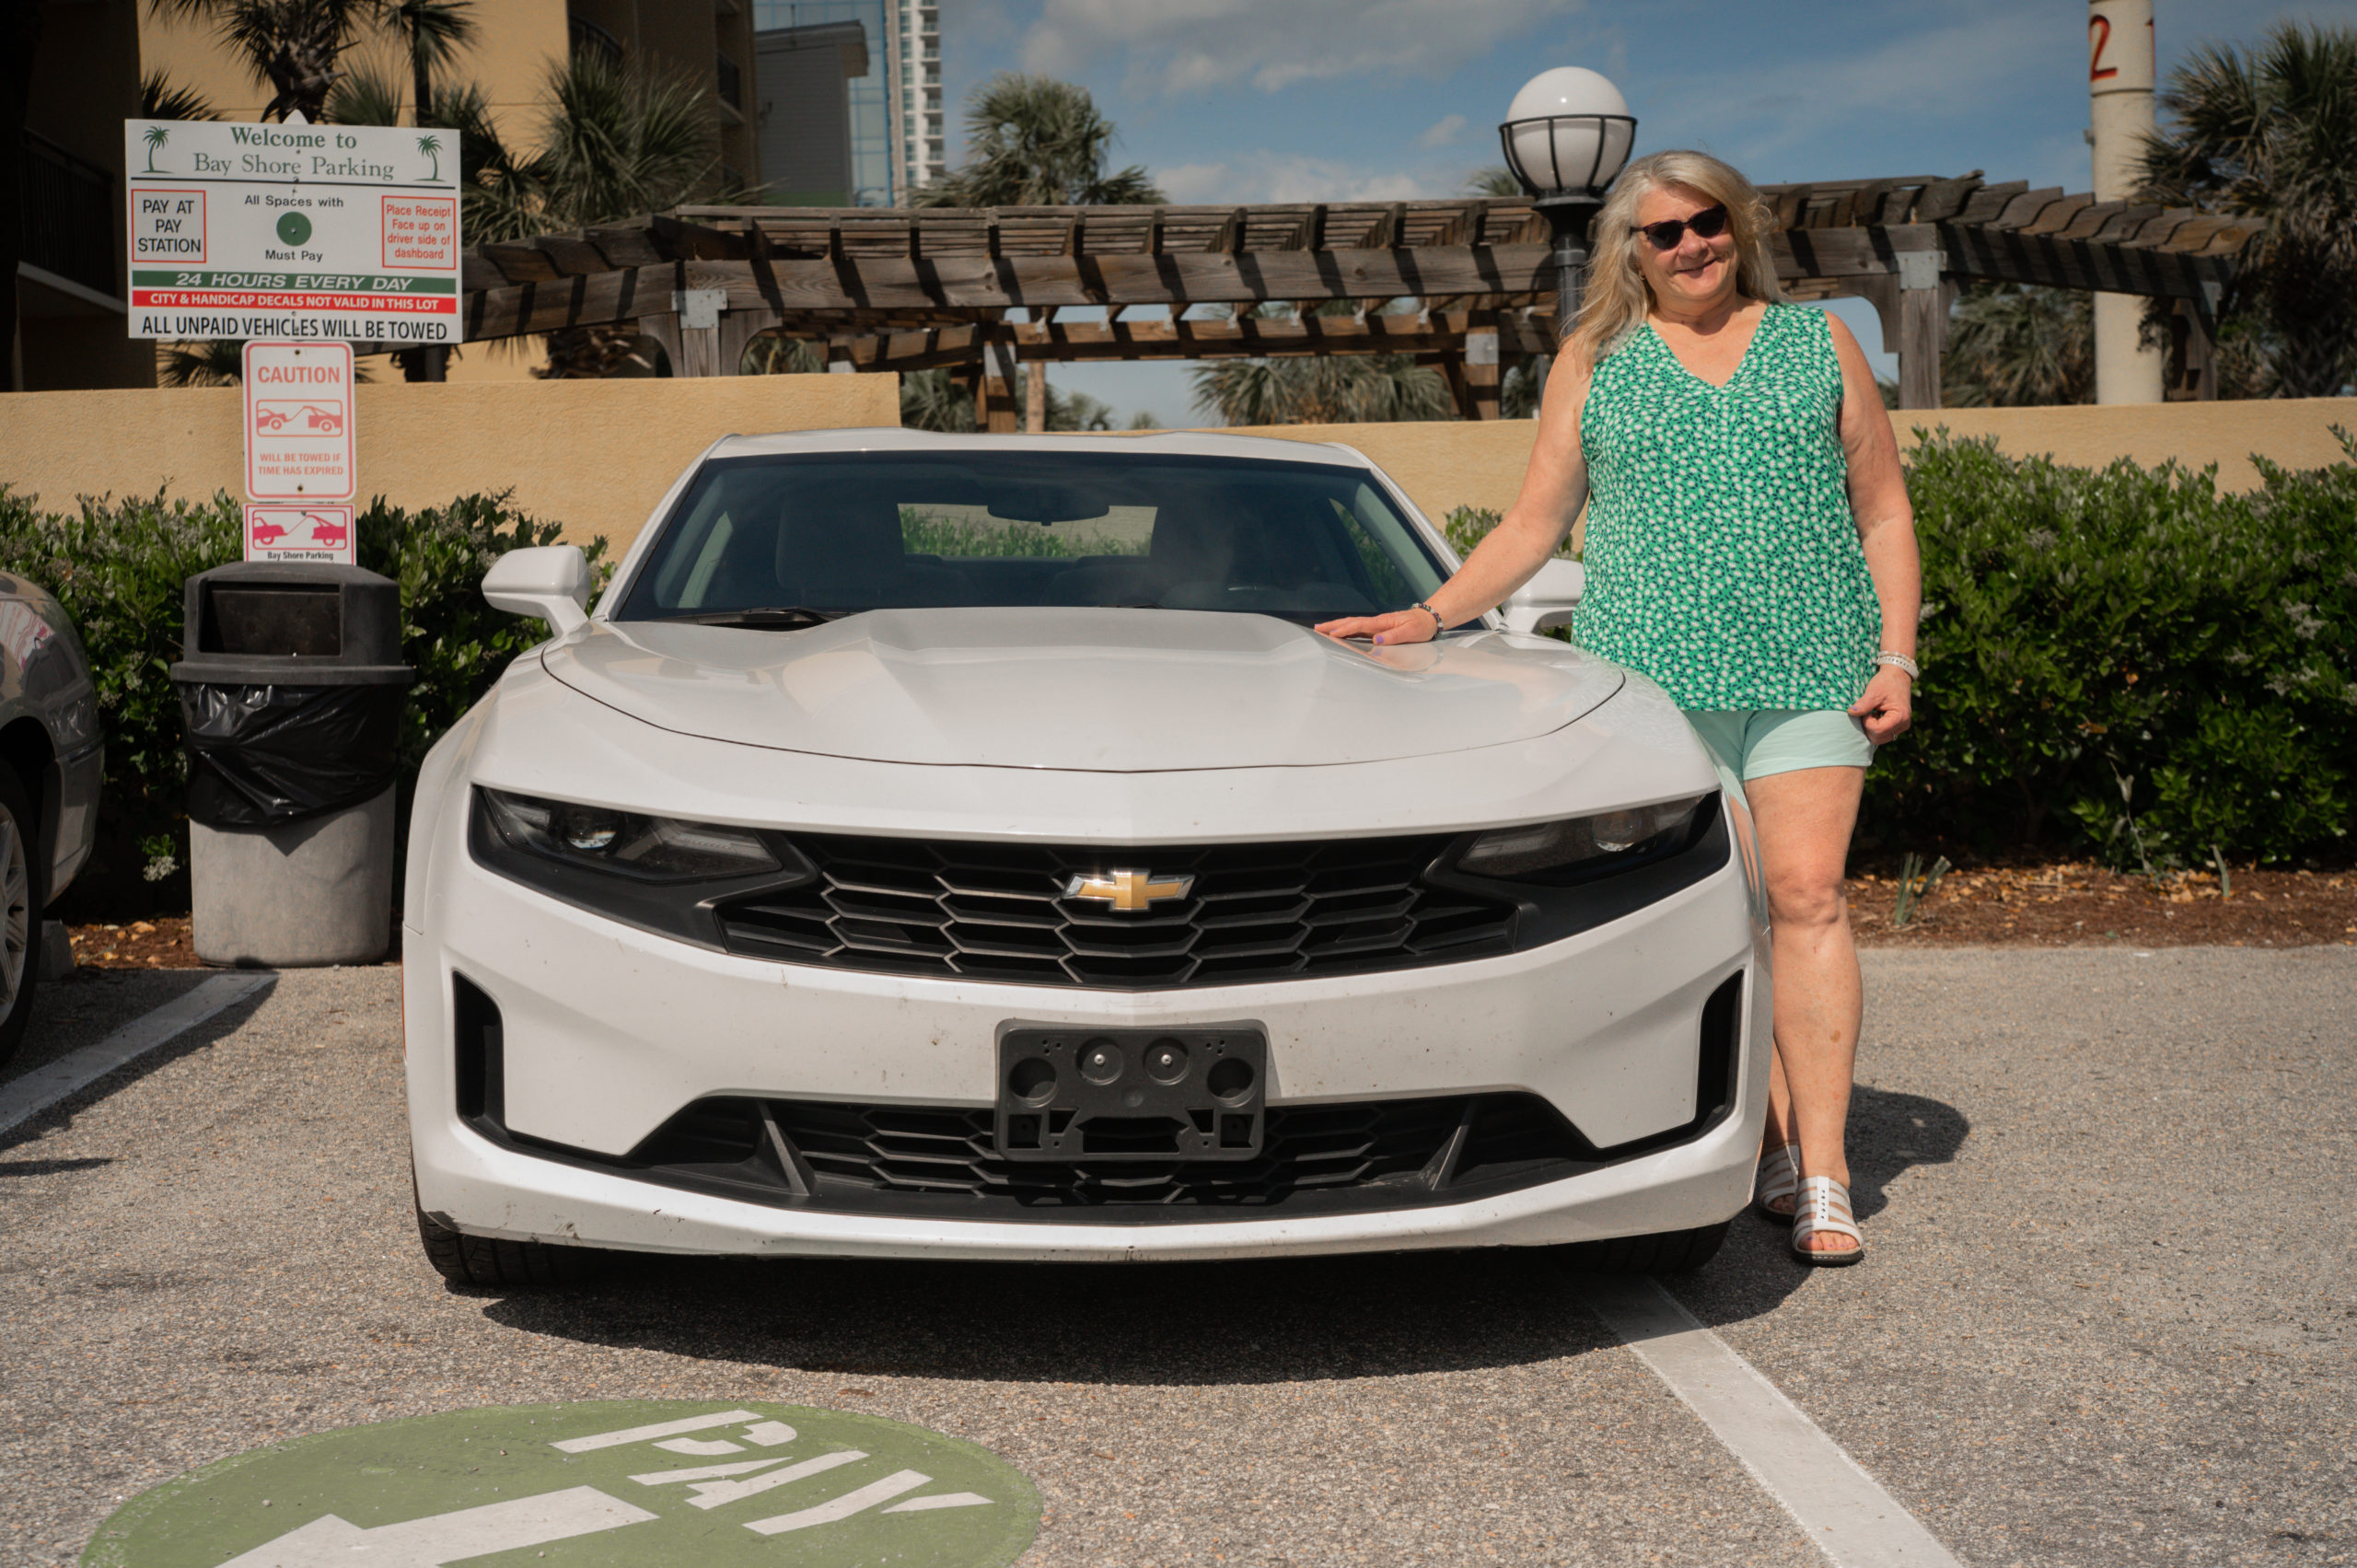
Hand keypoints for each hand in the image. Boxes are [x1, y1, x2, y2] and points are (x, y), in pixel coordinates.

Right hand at [1315, 608, 1438, 645]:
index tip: (1332, 633)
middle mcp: (1377, 622)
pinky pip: (1359, 628)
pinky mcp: (1378, 628)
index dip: (1345, 629)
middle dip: (1333, 625)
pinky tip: (1340, 633)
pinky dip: (1347, 629)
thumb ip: (1394, 636)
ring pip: (1353, 625)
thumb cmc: (1420, 626)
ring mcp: (1376, 625)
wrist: (1428, 618)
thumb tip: (1377, 639)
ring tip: (1323, 629)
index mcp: (1382, 622)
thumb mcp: (1410, 632)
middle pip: (1351, 623)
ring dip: (1337, 626)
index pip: (1359, 625)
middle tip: (1317, 628)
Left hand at [1849, 666, 1912, 743]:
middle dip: (1868, 727)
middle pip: (1878, 738)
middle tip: (1868, 712)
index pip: (1878, 730)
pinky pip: (1883, 735)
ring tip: (1872, 713)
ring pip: (1879, 739)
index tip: (1867, 711)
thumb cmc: (1886, 682)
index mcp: (1900, 716)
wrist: (1898, 676)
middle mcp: (1903, 725)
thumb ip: (1863, 705)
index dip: (1867, 722)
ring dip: (1871, 728)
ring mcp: (1901, 727)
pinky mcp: (1897, 726)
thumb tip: (1851, 713)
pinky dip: (1875, 728)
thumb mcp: (1873, 692)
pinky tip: (1875, 716)